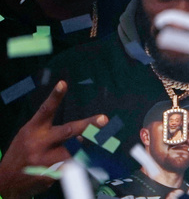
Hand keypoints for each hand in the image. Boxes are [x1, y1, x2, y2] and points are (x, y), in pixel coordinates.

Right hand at [0, 81, 107, 198]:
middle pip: (67, 131)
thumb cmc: (24, 152)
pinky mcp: (46, 175)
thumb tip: (82, 136)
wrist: (5, 180)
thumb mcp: (31, 136)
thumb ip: (53, 131)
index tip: (63, 83)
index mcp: (33, 129)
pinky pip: (69, 169)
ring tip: (92, 149)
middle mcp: (37, 143)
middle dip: (87, 126)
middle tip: (103, 119)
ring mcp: (42, 160)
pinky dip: (76, 166)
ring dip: (84, 150)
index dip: (54, 97)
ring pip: (73, 151)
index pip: (45, 110)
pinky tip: (76, 166)